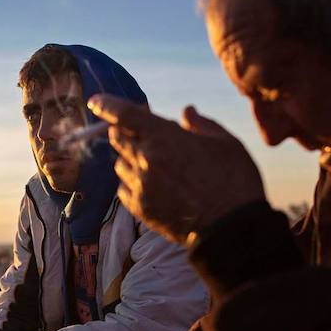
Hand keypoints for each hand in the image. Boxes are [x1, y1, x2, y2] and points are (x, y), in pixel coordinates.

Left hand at [88, 94, 264, 243]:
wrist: (232, 228)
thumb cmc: (235, 181)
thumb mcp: (226, 143)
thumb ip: (201, 124)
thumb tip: (187, 112)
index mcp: (165, 137)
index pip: (125, 114)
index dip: (107, 105)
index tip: (95, 101)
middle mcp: (146, 159)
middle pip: (117, 138)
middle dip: (123, 131)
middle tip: (140, 133)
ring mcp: (141, 185)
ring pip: (119, 165)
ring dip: (130, 159)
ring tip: (153, 164)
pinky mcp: (140, 208)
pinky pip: (123, 189)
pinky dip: (132, 183)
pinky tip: (151, 185)